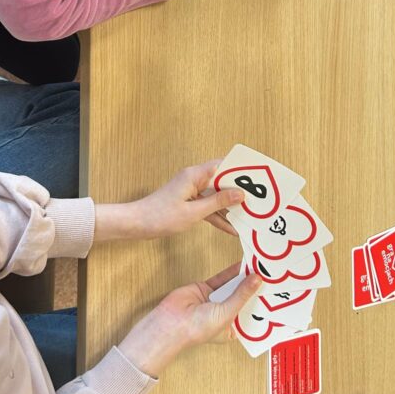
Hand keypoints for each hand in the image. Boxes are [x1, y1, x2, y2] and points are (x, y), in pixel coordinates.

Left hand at [93, 163, 243, 242]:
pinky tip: (230, 228)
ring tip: (248, 215)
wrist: (136, 224)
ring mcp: (191, 190)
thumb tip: (240, 194)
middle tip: (257, 200)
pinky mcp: (188, 202)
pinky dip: (217, 215)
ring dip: (229, 206)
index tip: (257, 178)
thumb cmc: (160, 217)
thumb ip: (218, 202)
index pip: (223, 166)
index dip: (241, 170)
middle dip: (239, 190)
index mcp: (195, 175)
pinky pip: (207, 206)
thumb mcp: (194, 212)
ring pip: (216, 195)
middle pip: (222, 181)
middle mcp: (194, 179)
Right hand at [118, 264, 262, 376]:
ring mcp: (216, 301)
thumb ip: (242, 295)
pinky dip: (232, 271)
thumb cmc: (197, 329)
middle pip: (246, 298)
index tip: (278, 293)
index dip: (264, 304)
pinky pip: (223, 279)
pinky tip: (243, 264)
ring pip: (235, 286)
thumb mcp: (226, 313)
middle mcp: (226, 315)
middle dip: (257, 288)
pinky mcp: (207, 289)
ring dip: (246, 277)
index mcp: (233, 329)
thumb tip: (257, 280)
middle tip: (273, 276)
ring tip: (261, 267)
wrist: (170, 322)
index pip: (253, 315)